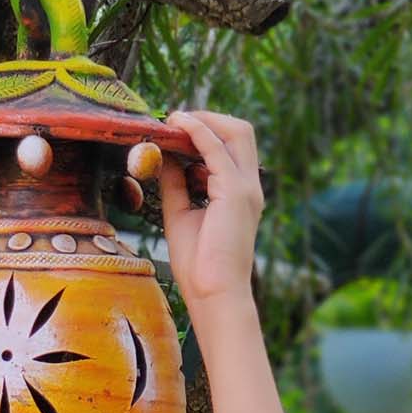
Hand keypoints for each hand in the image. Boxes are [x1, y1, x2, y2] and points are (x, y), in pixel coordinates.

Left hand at [158, 110, 262, 314]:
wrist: (214, 294)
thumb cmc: (199, 266)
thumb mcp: (181, 215)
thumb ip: (175, 185)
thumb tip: (162, 158)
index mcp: (241, 194)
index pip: (231, 147)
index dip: (205, 131)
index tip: (176, 129)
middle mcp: (249, 186)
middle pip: (239, 130)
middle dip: (208, 118)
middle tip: (175, 120)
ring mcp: (246, 187)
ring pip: (235, 130)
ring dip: (204, 119)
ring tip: (174, 120)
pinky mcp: (234, 192)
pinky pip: (215, 147)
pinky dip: (196, 131)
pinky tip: (176, 126)